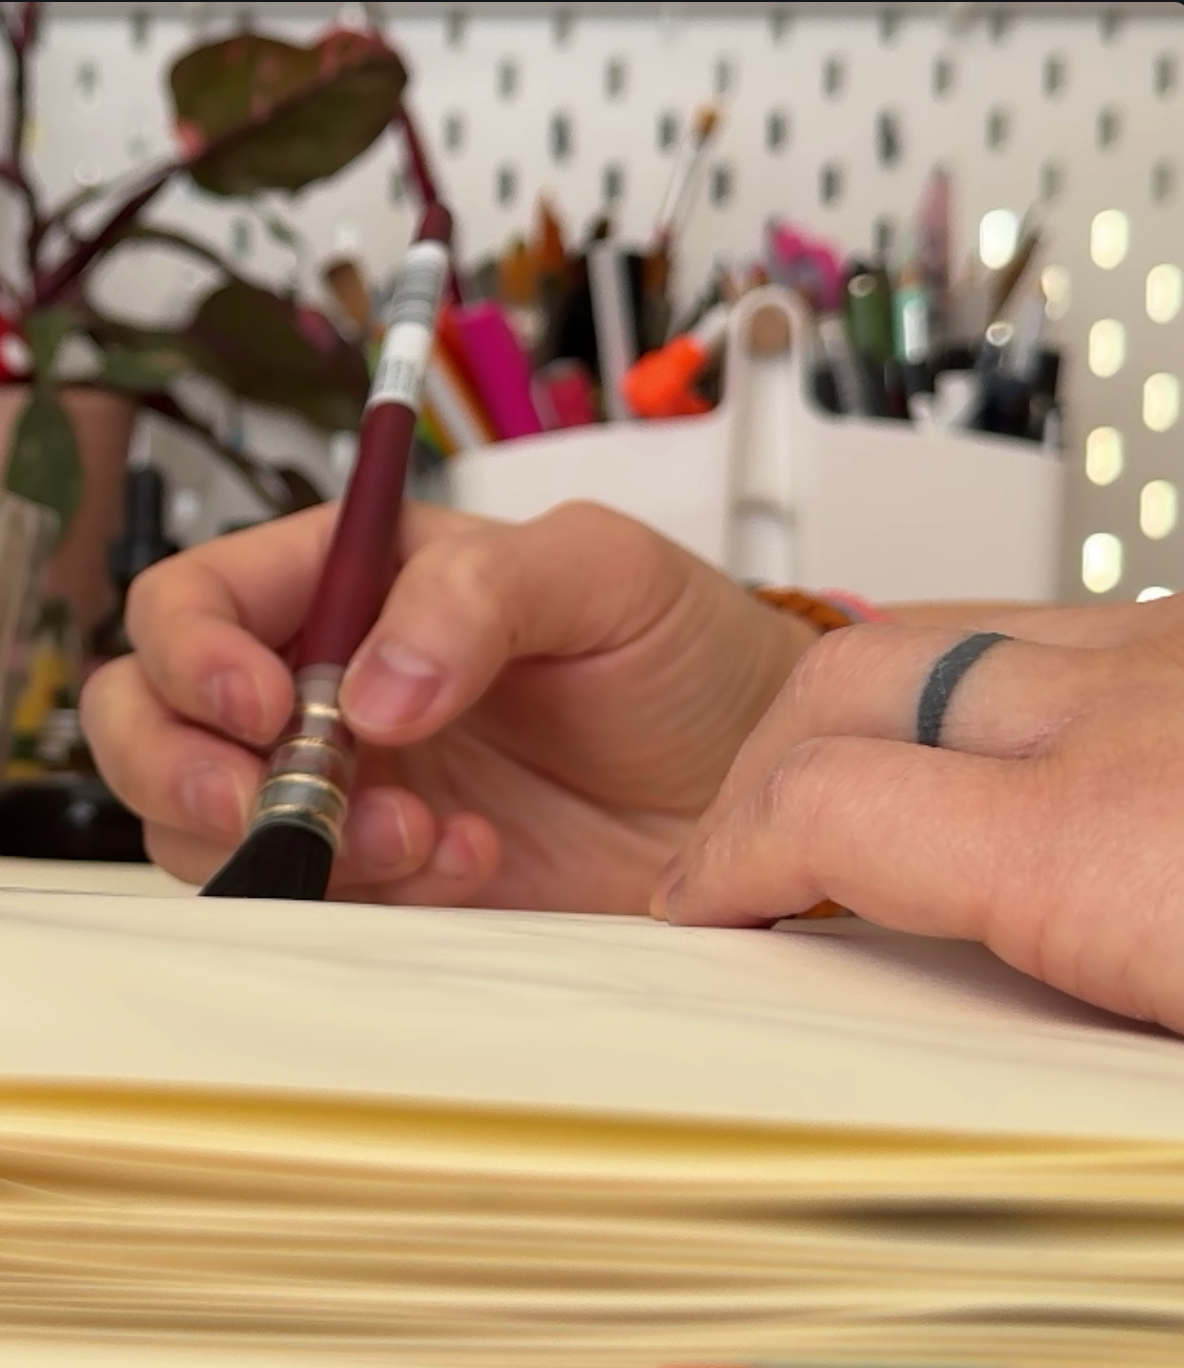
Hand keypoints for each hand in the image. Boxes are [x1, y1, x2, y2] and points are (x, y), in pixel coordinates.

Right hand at [81, 500, 816, 911]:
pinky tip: (465, 866)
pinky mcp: (369, 884)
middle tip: (267, 799)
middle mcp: (312, 685)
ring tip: (421, 833)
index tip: (266, 704)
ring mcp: (333, 792)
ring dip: (285, 839)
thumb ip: (478, 596)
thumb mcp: (603, 571)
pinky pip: (293, 900)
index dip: (193, 653)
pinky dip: (358, 896)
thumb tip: (369, 686)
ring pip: (198, 822)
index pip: (193, 600)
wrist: (756, 799)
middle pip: (145, 716)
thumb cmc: (685, 659)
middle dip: (180, 764)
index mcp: (343, 584)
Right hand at [654, 597, 1183, 1034]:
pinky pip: (1068, 627)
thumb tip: (994, 1157)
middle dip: (764, 763)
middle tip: (749, 846)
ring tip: (871, 790)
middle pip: (852, 682)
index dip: (729, 861)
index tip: (708, 907)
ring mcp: (1180, 655)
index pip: (821, 809)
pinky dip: (1009, 689)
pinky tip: (1029, 759)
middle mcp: (1139, 714)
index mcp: (1106, 846)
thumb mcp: (1167, 1075)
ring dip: (882, 711)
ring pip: (956, 632)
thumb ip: (1051, 1069)